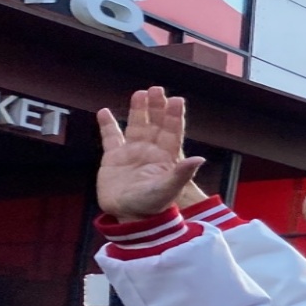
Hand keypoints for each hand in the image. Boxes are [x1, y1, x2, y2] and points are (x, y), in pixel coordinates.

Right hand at [95, 87, 205, 221]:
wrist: (129, 217)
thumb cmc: (152, 206)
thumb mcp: (168, 189)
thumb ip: (181, 173)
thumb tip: (200, 159)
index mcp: (167, 158)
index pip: (173, 132)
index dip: (175, 116)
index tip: (177, 100)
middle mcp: (151, 152)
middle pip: (156, 124)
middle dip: (157, 107)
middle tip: (157, 89)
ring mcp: (132, 153)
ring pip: (136, 126)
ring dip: (138, 110)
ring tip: (140, 93)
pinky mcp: (114, 158)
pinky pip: (111, 137)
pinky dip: (108, 124)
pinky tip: (105, 111)